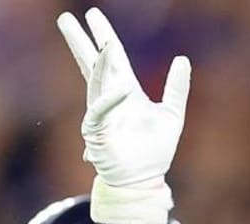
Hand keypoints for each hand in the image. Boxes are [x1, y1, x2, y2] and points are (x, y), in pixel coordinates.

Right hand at [57, 8, 189, 223]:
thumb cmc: (154, 151)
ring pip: (94, 83)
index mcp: (127, 92)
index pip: (114, 59)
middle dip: (81, 42)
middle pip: (93, 64)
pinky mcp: (96, 132)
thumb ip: (177, 89)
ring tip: (100, 45)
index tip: (93, 15)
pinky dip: (109, 101)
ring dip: (97, 64)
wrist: (143, 181)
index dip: (104, 36)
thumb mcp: (172, 115)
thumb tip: (182, 59)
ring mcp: (100, 114)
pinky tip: (121, 90)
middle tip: (67, 18)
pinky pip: (99, 112)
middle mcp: (110, 99)